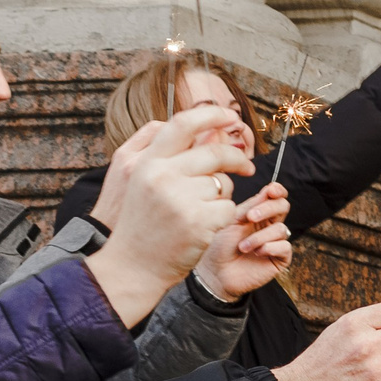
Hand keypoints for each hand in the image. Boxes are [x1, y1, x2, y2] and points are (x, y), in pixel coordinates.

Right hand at [88, 104, 251, 324]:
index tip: (231, 116)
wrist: (133, 265)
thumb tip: (215, 129)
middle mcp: (162, 176)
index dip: (212, 115)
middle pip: (215, 153)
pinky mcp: (198, 222)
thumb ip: (176, 154)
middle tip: (247, 166)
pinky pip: (228, 208)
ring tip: (199, 212)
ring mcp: (180, 199)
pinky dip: (223, 218)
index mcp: (148, 162)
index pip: (183, 123)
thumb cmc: (144, 221)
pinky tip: (204, 228)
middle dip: (236, 158)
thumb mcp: (148, 181)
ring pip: (223, 184)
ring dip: (221, 196)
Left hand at [197, 185, 294, 299]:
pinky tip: (257, 253)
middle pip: (283, 207)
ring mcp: (275, 242)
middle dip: (268, 209)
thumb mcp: (232, 221)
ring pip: (281, 229)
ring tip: (243, 247)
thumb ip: (250, 206)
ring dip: (260, 237)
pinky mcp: (280, 259)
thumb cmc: (220, 246)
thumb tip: (268, 190)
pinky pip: (285, 247)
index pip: (275, 197)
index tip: (270, 190)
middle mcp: (269, 226)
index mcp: (258, 214)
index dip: (277, 191)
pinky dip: (270, 248)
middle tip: (250, 217)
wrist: (215, 272)